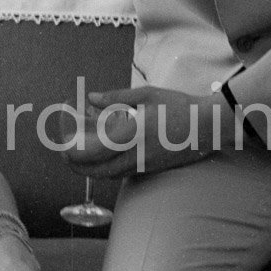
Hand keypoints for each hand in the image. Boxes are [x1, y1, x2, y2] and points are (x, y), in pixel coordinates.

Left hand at [66, 86, 225, 177]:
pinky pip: (124, 174)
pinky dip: (108, 171)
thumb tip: (91, 98)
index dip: (75, 154)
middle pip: (98, 171)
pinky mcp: (152, 169)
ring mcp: (144, 165)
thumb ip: (116, 97)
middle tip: (66, 157)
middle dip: (78, 168)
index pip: (94, 153)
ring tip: (81, 160)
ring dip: (92, 171)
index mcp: (131, 134)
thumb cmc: (179, 106)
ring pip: (110, 175)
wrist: (208, 126)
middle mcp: (135, 154)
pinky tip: (106, 160)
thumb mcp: (147, 95)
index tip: (63, 148)